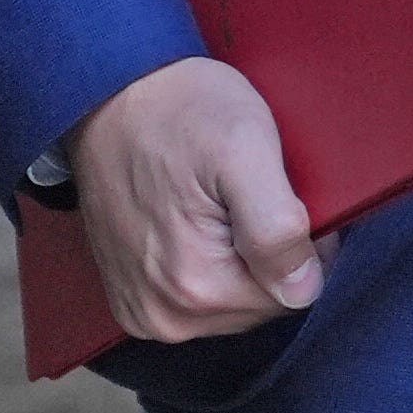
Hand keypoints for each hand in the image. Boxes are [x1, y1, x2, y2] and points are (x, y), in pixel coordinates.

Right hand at [65, 56, 335, 341]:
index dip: (302, 240)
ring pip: (231, 304)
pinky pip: (194, 301)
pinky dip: (204, 265)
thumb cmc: (177, 112)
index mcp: (196, 287)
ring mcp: (143, 311)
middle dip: (266, 252)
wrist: (110, 97)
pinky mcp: (131, 300)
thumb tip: (302, 288)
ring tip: (216, 203)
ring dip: (236, 259)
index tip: (277, 194)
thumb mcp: (245, 148)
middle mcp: (163, 315)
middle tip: (243, 193)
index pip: (296, 291)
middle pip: (260, 303)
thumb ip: (277, 227)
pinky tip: (192, 222)